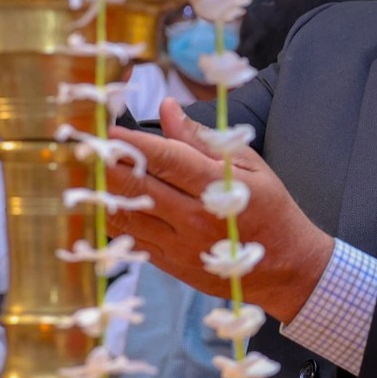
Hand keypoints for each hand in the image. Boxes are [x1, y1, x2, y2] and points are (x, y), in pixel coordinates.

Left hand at [106, 99, 332, 320]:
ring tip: (92, 171)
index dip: (133, 142)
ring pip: (127, 215)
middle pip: (137, 186)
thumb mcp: (250, 167)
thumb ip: (204, 139)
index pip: (166, 159)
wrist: (287, 269)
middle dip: (108, 163)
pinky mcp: (171, 265)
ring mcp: (180, 246)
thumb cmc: (271, 210)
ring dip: (105, 191)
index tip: (110, 129)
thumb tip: (168, 108)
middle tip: (90, 147)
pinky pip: (132, 239)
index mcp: (217, 188)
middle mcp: (194, 218)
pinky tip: (108, 201)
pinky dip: (116, 219)